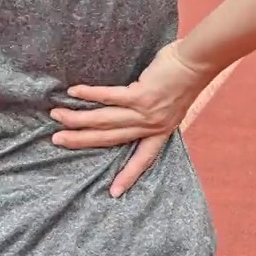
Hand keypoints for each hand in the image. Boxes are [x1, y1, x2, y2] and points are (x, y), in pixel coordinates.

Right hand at [50, 41, 214, 197]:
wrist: (197, 61)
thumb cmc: (184, 78)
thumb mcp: (173, 106)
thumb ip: (153, 114)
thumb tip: (134, 112)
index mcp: (161, 131)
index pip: (143, 159)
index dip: (128, 175)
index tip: (114, 193)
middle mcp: (152, 125)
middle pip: (111, 138)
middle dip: (82, 141)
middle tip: (58, 141)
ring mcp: (146, 111)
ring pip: (106, 120)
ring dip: (79, 119)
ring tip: (58, 116)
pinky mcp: (141, 94)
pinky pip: (109, 96)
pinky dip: (90, 94)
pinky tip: (74, 93)